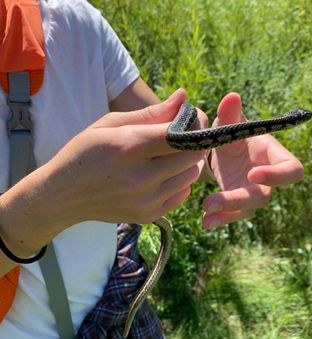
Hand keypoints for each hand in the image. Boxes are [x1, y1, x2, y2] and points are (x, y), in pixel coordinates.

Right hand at [0, 89, 206, 253]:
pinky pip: (183, 193)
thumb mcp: (109, 125)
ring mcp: (147, 201)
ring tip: (167, 154)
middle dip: (195, 139)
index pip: (181, 134)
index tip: (193, 116)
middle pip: (193, 155)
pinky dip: (179, 180)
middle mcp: (141, 178)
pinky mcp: (149, 215)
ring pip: (192, 174)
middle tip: (184, 133)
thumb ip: (150, 113)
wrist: (63, 196)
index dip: (194, 122)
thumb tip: (183, 97)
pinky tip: (161, 174)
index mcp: (129, 148)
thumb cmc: (84, 153)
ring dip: (187, 160)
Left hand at [202, 93, 303, 228]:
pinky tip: (205, 222)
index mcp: (272, 155)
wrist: (224, 148)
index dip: (277, 176)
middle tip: (211, 202)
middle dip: (239, 201)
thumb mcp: (230, 122)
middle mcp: (266, 178)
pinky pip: (232, 215)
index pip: (291, 170)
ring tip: (206, 221)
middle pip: (263, 197)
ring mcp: (251, 192)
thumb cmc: (233, 132)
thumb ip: (231, 114)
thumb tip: (231, 97)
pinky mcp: (236, 203)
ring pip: (247, 210)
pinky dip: (219, 219)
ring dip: (227, 216)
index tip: (252, 174)